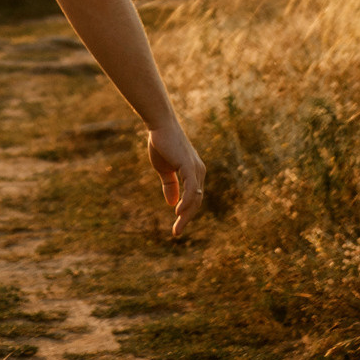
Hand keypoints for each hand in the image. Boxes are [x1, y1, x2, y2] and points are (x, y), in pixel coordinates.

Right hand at [146, 122, 205, 239]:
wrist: (160, 126)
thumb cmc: (162, 144)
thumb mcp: (164, 169)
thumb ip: (169, 185)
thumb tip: (171, 203)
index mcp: (194, 173)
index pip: (193, 198)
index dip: (186, 212)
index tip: (176, 226)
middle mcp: (199, 172)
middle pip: (196, 201)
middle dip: (186, 218)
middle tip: (176, 233)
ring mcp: (196, 170)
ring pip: (195, 198)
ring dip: (186, 215)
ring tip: (177, 228)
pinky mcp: (189, 166)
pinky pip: (192, 190)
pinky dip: (186, 202)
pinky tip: (178, 212)